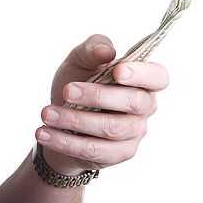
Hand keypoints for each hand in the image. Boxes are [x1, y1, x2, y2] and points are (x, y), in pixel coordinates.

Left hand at [36, 35, 168, 175]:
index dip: (142, 74)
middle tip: (67, 90)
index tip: (117, 71)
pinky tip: (44, 132)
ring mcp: (134, 133)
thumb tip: (107, 51)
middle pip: (133, 102)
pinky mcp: (119, 153)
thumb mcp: (79, 60)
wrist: (59, 118)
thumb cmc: (77, 83)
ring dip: (75, 120)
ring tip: (46, 113)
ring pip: (110, 128)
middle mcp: (145, 107)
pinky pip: (94, 150)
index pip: (158, 77)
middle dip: (98, 96)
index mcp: (142, 81)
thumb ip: (92, 49)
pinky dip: (65, 141)